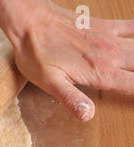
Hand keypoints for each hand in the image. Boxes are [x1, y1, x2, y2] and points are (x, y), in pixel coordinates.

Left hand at [0, 0, 133, 120]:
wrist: (31, 21)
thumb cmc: (37, 54)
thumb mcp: (49, 82)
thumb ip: (71, 98)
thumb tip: (87, 115)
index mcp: (99, 72)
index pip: (133, 86)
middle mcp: (109, 54)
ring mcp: (109, 38)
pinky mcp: (104, 26)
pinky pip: (131, 27)